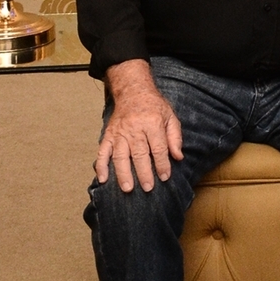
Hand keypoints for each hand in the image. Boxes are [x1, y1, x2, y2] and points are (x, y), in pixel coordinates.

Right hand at [96, 59, 182, 192]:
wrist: (133, 91)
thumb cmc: (154, 107)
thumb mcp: (170, 117)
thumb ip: (175, 137)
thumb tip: (178, 157)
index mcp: (152, 123)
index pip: (158, 148)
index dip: (162, 164)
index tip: (165, 177)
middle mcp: (135, 129)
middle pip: (139, 154)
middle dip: (144, 172)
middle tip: (148, 188)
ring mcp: (119, 133)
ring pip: (120, 156)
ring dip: (123, 173)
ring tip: (127, 188)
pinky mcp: (108, 135)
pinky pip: (103, 151)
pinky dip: (101, 166)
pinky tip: (102, 179)